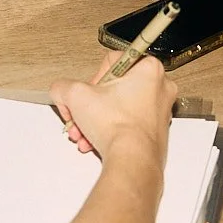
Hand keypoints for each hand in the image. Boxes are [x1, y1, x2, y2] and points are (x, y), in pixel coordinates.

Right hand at [52, 53, 176, 157]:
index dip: (91, 81)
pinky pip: (127, 123)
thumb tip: (62, 91)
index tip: (86, 94)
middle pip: (113, 89)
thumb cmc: (118, 127)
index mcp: (149, 68)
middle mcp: (160, 87)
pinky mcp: (156, 130)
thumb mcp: (76, 96)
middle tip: (82, 116)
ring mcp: (160, 110)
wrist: (132, 159)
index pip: (110, 63)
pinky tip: (97, 140)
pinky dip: (111, 131)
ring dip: (97, 121)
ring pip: (119, 108)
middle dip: (91, 106)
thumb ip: (63, 87)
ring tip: (86, 133)